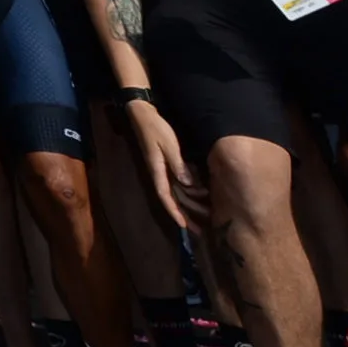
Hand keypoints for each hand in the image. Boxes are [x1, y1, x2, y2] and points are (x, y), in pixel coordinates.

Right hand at [127, 100, 204, 228]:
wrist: (143, 115)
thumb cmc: (155, 129)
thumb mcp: (168, 145)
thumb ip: (178, 164)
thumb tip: (188, 184)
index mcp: (157, 171)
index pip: (165, 196)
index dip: (174, 212)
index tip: (184, 227)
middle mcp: (160, 174)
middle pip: (173, 200)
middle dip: (185, 216)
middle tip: (200, 231)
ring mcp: (163, 169)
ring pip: (177, 193)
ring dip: (189, 206)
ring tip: (205, 218)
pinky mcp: (167, 164)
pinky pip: (178, 182)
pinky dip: (189, 191)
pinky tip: (200, 196)